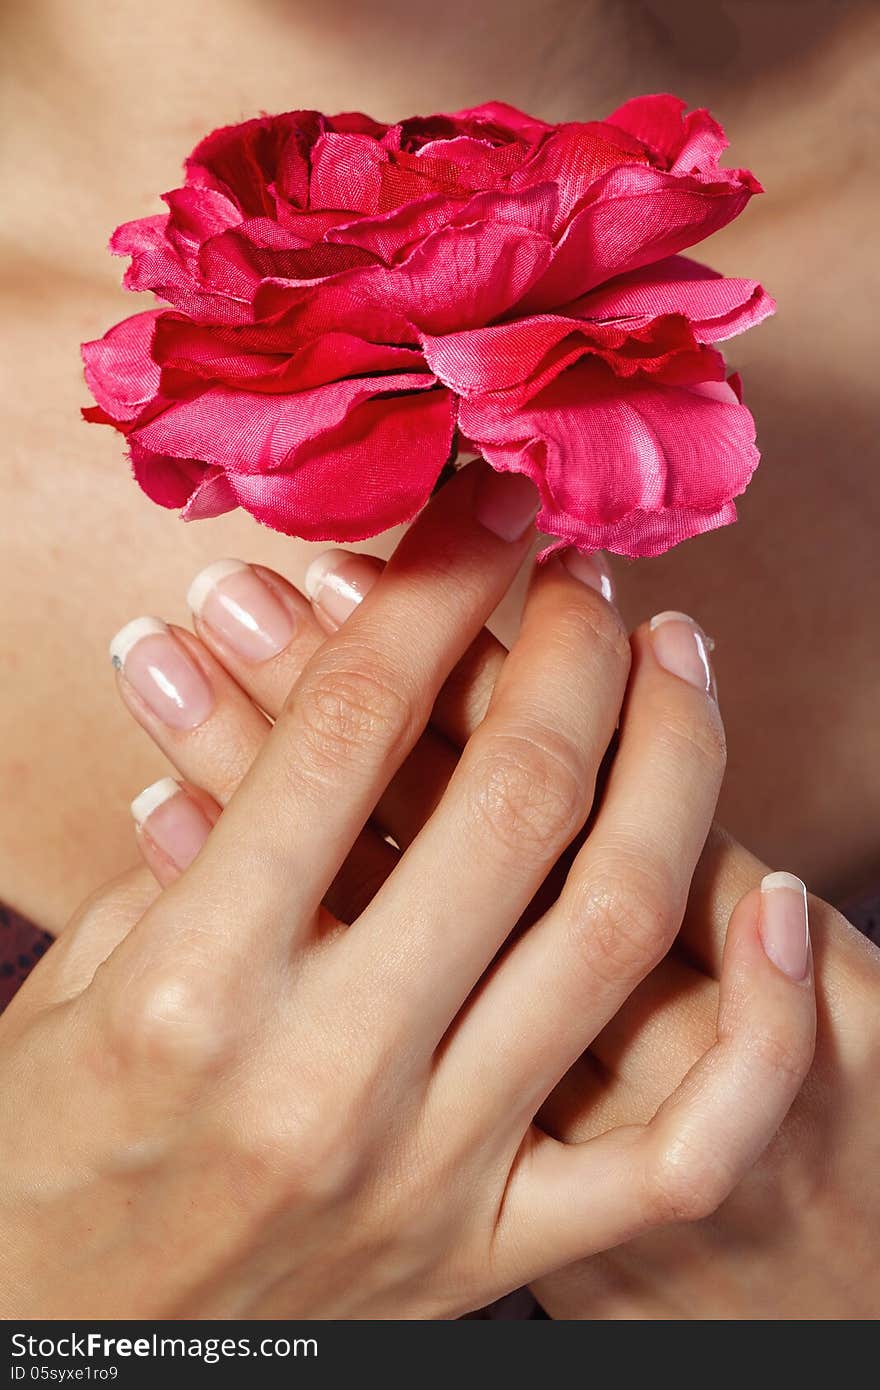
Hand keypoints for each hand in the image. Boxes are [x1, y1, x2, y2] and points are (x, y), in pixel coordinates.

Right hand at [92, 464, 815, 1316]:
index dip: (436, 583)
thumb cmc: (44, 1158)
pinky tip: (775, 899)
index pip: (350, 724)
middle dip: (570, 648)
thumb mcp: (77, 984)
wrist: (59, 1357)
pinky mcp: (492, 1257)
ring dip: (672, 763)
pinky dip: (755, 1022)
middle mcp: (325, 1077)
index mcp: (192, 989)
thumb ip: (196, 845)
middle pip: (512, 800)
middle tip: (589, 576)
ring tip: (678, 662)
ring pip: (613, 931)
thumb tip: (276, 685)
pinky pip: (681, 1148)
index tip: (487, 503)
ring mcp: (429, 1176)